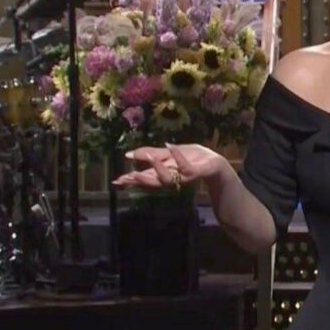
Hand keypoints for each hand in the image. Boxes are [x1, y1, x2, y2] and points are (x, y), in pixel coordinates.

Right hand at [112, 143, 227, 189]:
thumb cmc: (190, 158)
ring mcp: (182, 177)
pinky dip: (178, 157)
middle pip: (152, 183)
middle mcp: (171, 178)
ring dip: (158, 168)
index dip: (130, 181)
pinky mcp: (195, 173)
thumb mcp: (168, 153)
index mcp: (162, 173)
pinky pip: (185, 168)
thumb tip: (128, 154)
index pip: (143, 178)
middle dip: (140, 180)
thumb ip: (150, 154)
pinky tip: (170, 146)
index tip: (116, 181)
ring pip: (167, 180)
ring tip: (150, 157)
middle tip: (128, 177)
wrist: (213, 162)